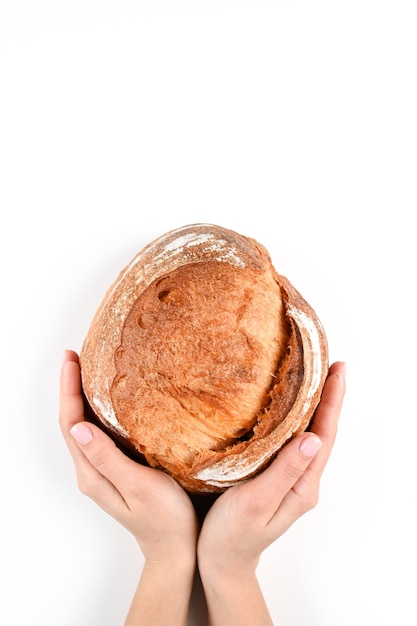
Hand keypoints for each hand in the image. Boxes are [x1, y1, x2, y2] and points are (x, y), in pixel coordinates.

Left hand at [59, 350, 197, 565]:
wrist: (174, 550)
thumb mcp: (140, 487)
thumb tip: (79, 428)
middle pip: (71, 422)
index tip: (70, 360)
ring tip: (87, 369)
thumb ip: (108, 458)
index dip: (68, 389)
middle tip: (74, 357)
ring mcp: (101, 471)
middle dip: (69, 387)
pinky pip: (97, 434)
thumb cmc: (165, 520)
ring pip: (82, 427)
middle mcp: (91, 471)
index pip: (71, 423)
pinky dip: (96, 411)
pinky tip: (108, 400)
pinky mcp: (114, 470)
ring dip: (80, 397)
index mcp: (92, 474)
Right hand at [196, 362, 345, 624]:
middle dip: (328, 397)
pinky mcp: (275, 477)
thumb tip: (312, 438)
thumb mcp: (257, 503)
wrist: (221, 563)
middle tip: (330, 363)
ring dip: (313, 405)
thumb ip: (284, 471)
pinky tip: (286, 405)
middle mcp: (302, 481)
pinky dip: (294, 417)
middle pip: (321, 431)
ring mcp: (290, 479)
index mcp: (303, 486)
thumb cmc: (233, 537)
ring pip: (307, 434)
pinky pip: (290, 441)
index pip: (324, 435)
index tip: (338, 370)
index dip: (332, 401)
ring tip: (312, 375)